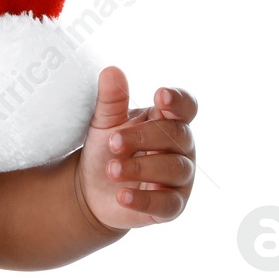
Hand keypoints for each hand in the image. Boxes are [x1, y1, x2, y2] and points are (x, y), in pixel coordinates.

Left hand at [74, 66, 196, 231]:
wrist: (92, 190)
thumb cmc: (108, 150)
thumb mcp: (104, 123)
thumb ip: (111, 100)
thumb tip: (112, 71)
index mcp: (168, 122)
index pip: (186, 107)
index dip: (178, 101)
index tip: (160, 96)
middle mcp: (181, 148)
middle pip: (177, 135)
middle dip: (144, 137)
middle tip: (113, 142)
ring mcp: (180, 178)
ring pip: (174, 168)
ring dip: (141, 167)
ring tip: (111, 169)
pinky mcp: (171, 206)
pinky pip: (165, 203)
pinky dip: (143, 199)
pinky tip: (122, 196)